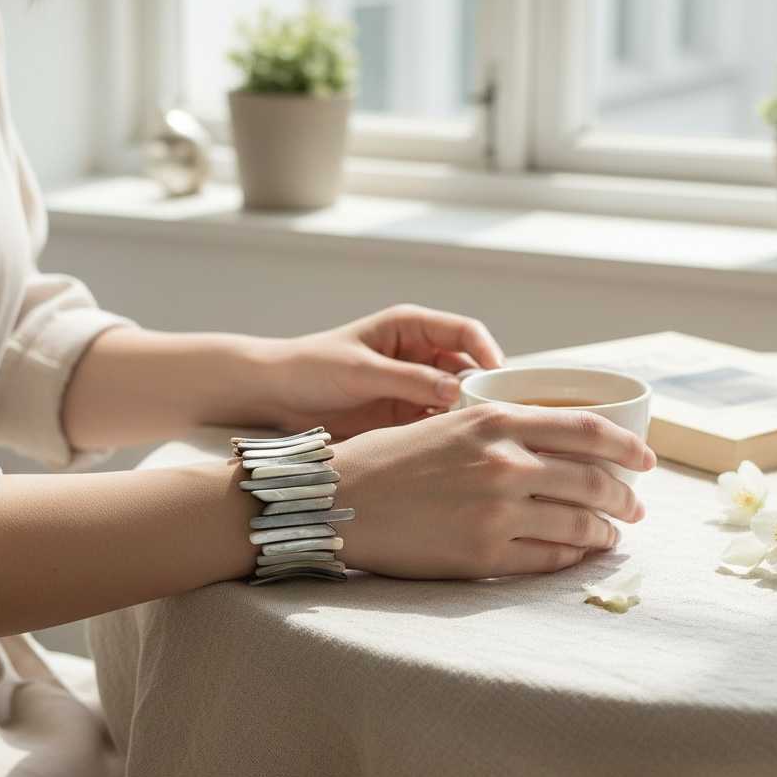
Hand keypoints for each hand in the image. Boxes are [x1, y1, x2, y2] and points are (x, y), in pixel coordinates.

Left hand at [272, 304, 505, 436]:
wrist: (278, 394)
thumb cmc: (312, 367)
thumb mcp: (360, 370)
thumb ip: (407, 380)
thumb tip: (454, 391)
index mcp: (411, 327)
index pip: (466, 331)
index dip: (488, 351)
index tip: (499, 377)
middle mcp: (421, 354)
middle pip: (469, 367)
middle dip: (483, 388)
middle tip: (493, 415)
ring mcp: (415, 386)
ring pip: (458, 398)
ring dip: (467, 414)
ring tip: (475, 436)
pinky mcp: (406, 414)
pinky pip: (438, 421)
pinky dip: (447, 432)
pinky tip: (451, 448)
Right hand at [335, 403, 656, 578]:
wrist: (338, 499)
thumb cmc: (386, 458)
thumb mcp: (448, 423)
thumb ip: (501, 430)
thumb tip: (554, 446)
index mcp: (495, 421)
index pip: (587, 429)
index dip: (626, 446)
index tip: (644, 459)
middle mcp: (504, 463)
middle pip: (594, 480)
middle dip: (625, 496)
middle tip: (635, 506)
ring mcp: (497, 512)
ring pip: (579, 524)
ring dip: (606, 531)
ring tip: (612, 534)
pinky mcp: (483, 556)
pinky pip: (549, 560)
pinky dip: (574, 558)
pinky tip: (579, 555)